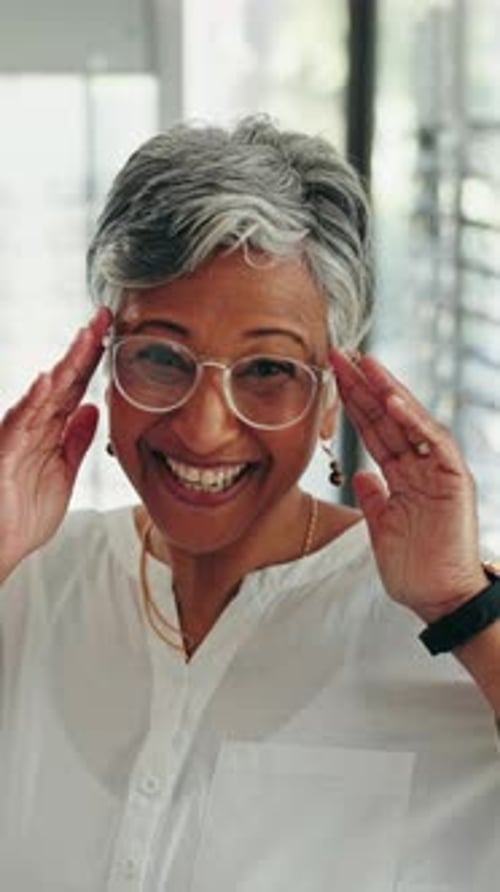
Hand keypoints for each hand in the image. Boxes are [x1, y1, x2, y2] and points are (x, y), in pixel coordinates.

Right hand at [0, 307, 111, 579]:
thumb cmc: (22, 515)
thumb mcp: (63, 473)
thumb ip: (76, 440)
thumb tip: (93, 408)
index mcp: (51, 431)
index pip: (76, 388)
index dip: (94, 361)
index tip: (113, 333)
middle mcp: (34, 427)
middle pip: (64, 381)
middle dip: (84, 349)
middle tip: (104, 318)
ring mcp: (18, 437)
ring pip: (45, 394)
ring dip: (66, 365)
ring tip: (85, 338)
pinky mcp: (5, 452)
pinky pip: (19, 422)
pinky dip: (34, 400)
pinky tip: (49, 381)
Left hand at [331, 349, 488, 621]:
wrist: (439, 599)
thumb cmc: (414, 569)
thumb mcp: (382, 528)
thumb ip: (373, 498)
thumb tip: (359, 475)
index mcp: (403, 476)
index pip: (374, 431)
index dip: (353, 404)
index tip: (331, 377)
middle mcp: (421, 466)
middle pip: (388, 418)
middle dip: (363, 386)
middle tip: (339, 353)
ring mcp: (438, 470)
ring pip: (411, 421)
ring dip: (387, 390)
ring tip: (364, 363)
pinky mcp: (455, 480)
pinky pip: (434, 443)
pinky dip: (415, 420)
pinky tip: (393, 399)